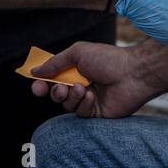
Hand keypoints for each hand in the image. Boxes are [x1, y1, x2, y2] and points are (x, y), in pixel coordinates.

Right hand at [30, 41, 154, 117]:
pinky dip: (83, 104)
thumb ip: (55, 63)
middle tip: (61, 88)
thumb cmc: (108, 59)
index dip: (42, 83)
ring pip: (66, 105)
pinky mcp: (97, 112)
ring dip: (71, 97)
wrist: (133, 74)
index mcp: (76, 68)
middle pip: (56, 94)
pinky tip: (93, 96)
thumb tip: (35, 71)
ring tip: (83, 88)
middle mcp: (81, 83)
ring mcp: (89, 99)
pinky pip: (80, 113)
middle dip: (54, 92)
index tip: (36, 85)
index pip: (52, 77)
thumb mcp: (77, 53)